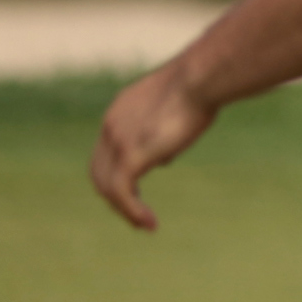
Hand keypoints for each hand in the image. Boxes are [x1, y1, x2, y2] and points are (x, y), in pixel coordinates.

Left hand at [90, 64, 211, 230]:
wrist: (201, 77)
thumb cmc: (203, 83)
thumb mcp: (180, 106)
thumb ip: (169, 128)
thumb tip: (166, 154)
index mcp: (120, 111)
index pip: (107, 150)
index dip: (118, 173)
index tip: (138, 190)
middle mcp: (111, 126)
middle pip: (99, 171)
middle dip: (115, 196)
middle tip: (136, 214)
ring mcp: (117, 140)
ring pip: (107, 186)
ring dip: (124, 209)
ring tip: (144, 224)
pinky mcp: (131, 155)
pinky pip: (122, 192)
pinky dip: (132, 211)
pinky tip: (150, 223)